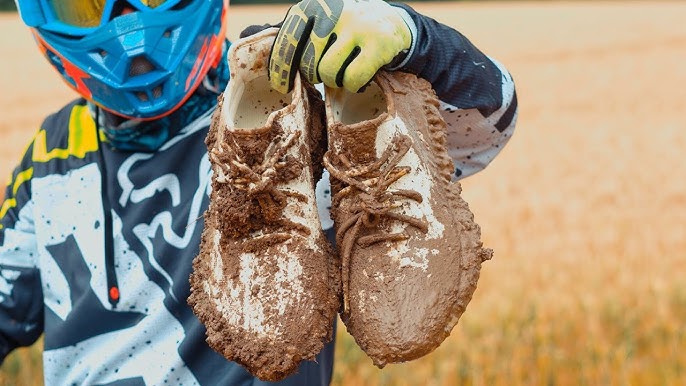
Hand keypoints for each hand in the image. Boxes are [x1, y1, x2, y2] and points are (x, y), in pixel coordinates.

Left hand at [269, 0, 410, 93]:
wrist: (394, 23)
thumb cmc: (344, 27)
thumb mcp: (316, 21)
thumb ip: (285, 30)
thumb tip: (244, 33)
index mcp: (313, 5)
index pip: (285, 42)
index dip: (281, 69)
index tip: (284, 84)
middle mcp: (333, 10)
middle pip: (307, 62)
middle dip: (314, 75)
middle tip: (326, 72)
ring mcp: (358, 26)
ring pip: (328, 72)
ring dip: (334, 81)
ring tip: (343, 72)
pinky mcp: (379, 44)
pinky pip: (352, 79)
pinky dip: (353, 85)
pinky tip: (358, 78)